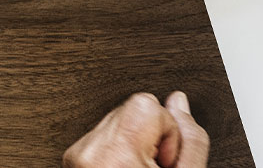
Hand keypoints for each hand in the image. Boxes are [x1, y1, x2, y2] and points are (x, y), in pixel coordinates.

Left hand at [63, 91, 208, 167]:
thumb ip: (191, 140)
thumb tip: (179, 101)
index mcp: (117, 154)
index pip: (149, 104)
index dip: (167, 134)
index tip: (163, 162)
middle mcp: (89, 153)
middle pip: (132, 108)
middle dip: (149, 135)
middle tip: (154, 166)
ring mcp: (77, 156)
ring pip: (118, 120)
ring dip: (133, 143)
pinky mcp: (72, 159)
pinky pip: (101, 136)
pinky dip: (115, 152)